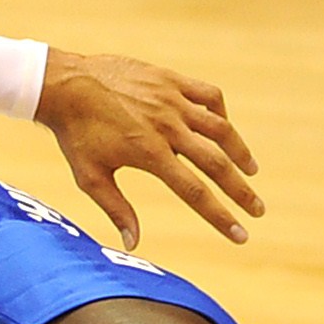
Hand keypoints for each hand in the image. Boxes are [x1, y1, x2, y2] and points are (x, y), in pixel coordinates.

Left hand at [35, 50, 261, 250]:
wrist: (65, 85)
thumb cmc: (76, 134)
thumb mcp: (91, 177)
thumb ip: (117, 209)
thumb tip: (133, 244)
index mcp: (150, 154)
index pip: (196, 193)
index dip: (221, 217)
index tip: (241, 235)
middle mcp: (167, 127)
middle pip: (217, 164)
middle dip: (241, 190)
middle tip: (257, 210)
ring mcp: (172, 100)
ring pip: (220, 127)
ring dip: (240, 151)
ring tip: (252, 169)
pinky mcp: (170, 80)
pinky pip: (208, 95)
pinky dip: (220, 112)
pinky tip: (223, 127)